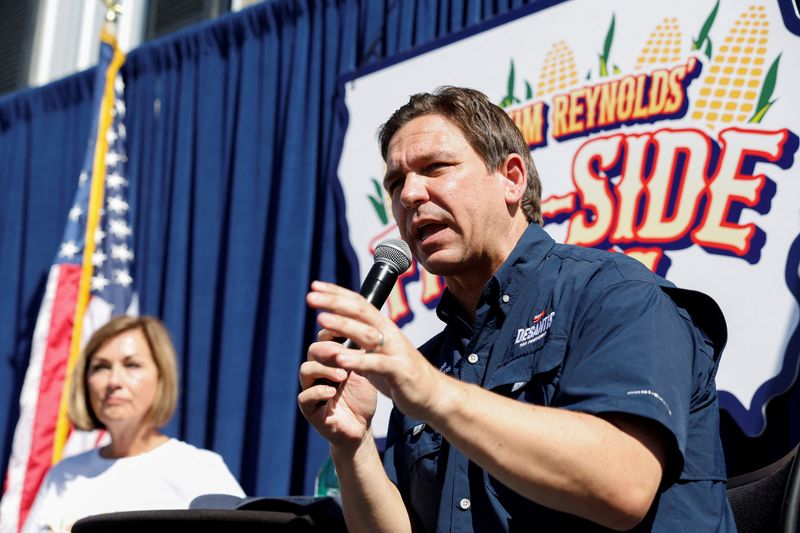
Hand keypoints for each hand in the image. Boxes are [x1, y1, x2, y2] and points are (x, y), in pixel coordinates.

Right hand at [298, 333, 377, 448]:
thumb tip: (369, 323)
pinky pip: (305, 397)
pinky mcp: (310, 410)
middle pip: (313, 350)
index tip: (347, 329)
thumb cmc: (361, 397)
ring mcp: (311, 389)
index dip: (333, 331)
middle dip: (328, 350)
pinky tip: (332, 391)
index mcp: (330, 360)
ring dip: (324, 369)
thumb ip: (362, 352)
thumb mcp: (365, 371)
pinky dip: (318, 392)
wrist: (361, 427)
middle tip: (343, 352)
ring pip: (306, 370)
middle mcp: (318, 371)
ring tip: (342, 375)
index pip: (324, 338)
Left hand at [301, 281, 444, 421]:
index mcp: (383, 327)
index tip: (315, 286)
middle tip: (311, 297)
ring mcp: (395, 351)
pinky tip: (339, 358)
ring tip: (321, 320)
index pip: (358, 303)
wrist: (434, 395)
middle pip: (360, 312)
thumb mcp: (376, 356)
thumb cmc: (401, 374)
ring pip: (367, 334)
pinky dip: (357, 360)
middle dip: (334, 303)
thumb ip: (356, 344)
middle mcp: (389, 334)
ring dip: (343, 326)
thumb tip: (331, 335)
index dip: (337, 293)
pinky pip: (376, 364)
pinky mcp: (399, 371)